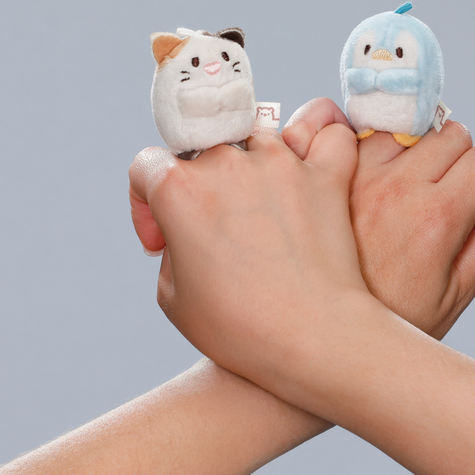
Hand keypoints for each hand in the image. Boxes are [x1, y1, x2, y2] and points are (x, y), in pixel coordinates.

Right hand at [130, 125, 363, 384]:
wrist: (314, 341)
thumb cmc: (240, 330)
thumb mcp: (172, 298)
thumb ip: (171, 246)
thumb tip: (191, 230)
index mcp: (179, 190)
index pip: (147, 166)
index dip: (146, 204)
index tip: (162, 241)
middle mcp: (227, 164)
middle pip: (201, 152)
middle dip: (197, 189)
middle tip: (212, 233)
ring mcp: (281, 164)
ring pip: (256, 138)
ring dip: (251, 166)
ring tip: (260, 209)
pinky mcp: (326, 177)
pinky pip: (328, 133)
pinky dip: (320, 140)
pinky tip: (311, 164)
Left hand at [284, 98, 474, 338]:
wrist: (319, 333)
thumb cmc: (393, 321)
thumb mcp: (457, 293)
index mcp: (438, 218)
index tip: (471, 203)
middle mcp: (396, 188)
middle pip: (452, 133)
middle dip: (455, 159)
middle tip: (436, 197)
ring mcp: (355, 176)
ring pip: (407, 126)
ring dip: (411, 148)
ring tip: (400, 190)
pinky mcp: (323, 173)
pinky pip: (357, 131)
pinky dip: (369, 146)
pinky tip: (367, 180)